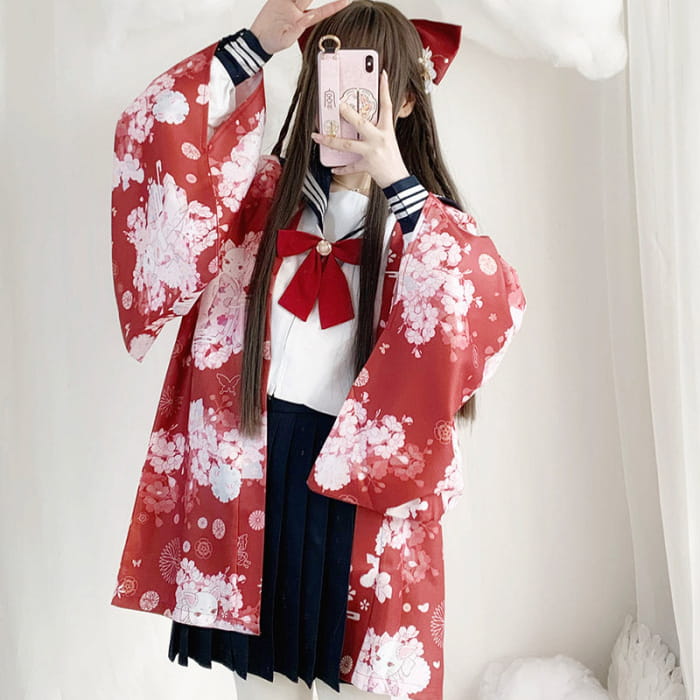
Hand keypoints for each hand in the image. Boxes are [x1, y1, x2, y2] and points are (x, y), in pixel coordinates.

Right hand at [250, 0, 350, 55]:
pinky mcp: (277, 0)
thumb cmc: (272, 43)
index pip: (322, 11)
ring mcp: (287, 3)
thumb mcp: (285, 40)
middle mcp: (297, 9)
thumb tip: (306, 16)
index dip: (335, 6)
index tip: (347, 0)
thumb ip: (296, 29)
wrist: (257, 39)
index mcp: (302, 20)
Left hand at [310, 70, 409, 188]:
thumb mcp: (388, 139)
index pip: (387, 105)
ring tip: (316, 136)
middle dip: (348, 114)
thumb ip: (376, 129)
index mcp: (386, 130)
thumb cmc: (393, 159)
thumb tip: (360, 120)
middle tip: (338, 105)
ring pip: (347, 145)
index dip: (385, 89)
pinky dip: (341, 168)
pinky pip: (350, 167)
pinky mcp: (366, 166)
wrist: (398, 180)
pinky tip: (332, 167)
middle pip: (361, 123)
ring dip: (330, 140)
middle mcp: (379, 139)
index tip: (381, 74)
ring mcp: (372, 152)